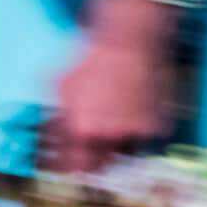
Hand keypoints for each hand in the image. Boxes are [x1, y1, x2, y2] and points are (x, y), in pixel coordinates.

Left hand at [43, 0, 176, 175]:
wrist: (130, 36)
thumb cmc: (90, 57)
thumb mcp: (59, 85)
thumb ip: (54, 118)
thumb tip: (48, 142)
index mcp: (82, 128)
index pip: (71, 169)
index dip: (63, 171)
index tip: (60, 170)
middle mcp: (111, 136)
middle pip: (97, 168)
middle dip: (88, 161)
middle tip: (82, 148)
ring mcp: (138, 132)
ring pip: (122, 156)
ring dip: (112, 147)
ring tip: (106, 122)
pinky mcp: (159, 126)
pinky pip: (143, 140)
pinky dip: (134, 133)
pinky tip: (126, 111)